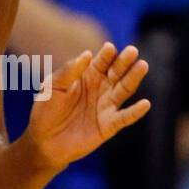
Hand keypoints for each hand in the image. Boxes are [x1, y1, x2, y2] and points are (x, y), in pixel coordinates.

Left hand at [26, 42, 150, 169]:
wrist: (43, 140)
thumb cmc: (46, 110)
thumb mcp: (52, 87)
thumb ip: (68, 72)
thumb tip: (87, 54)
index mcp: (88, 76)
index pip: (101, 62)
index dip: (106, 55)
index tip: (109, 48)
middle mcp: (102, 88)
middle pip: (117, 72)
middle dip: (124, 61)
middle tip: (132, 50)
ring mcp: (107, 106)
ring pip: (124, 90)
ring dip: (134, 78)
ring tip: (142, 65)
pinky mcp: (108, 125)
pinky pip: (124, 118)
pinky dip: (135, 112)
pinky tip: (145, 104)